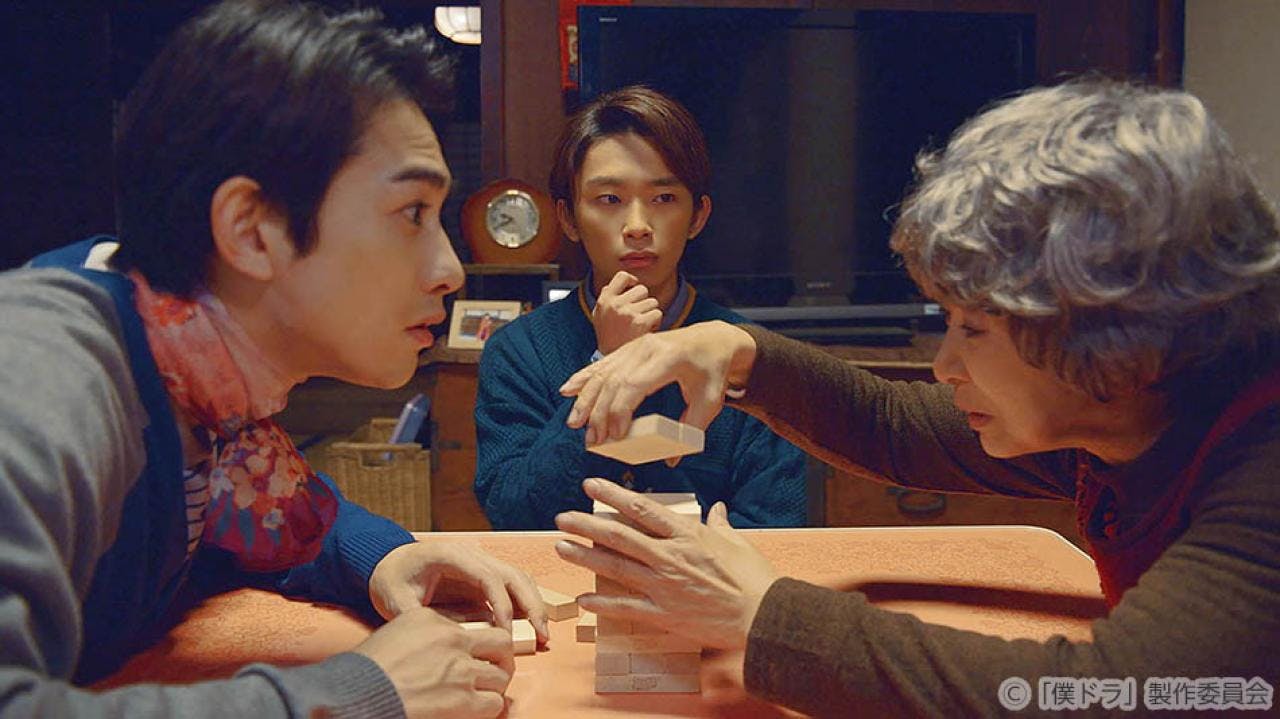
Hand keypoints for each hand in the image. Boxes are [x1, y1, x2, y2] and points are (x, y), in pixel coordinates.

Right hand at [352, 607, 512, 718]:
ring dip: (494, 685)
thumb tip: (440, 650)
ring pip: (501, 675)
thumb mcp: (395, 634)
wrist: (356, 696)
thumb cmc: (366, 671)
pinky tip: (477, 709)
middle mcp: (453, 640)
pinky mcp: (463, 701)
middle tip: (493, 668)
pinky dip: (489, 707)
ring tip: (484, 692)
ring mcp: (461, 670)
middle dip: (500, 657)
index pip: (473, 626)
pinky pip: (495, 703)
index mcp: (434, 620)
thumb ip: (423, 634)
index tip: (473, 654)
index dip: (477, 643)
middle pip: (501, 642)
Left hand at [368, 541, 549, 642]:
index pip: (488, 576)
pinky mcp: (483, 575)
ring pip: (518, 578)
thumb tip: (444, 641)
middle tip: (541, 634)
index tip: (506, 632)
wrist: (388, 563)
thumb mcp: (396, 600)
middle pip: (512, 574)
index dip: (502, 604)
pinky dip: (524, 603)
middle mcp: (472, 554)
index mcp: (452, 555)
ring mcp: (480, 563)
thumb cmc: (392, 579)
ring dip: (533, 604)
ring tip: (542, 633)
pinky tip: (531, 625)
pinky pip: (511, 586)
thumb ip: (418, 617)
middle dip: (530, 604)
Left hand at [553, 478, 779, 650]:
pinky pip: (626, 607)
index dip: (612, 495)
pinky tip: (583, 600)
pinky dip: (603, 604)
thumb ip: (720, 524)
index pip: (641, 508)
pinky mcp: (665, 614)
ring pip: (615, 567)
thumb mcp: (737, 543)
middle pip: (619, 535)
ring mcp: (664, 586)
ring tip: (561, 546)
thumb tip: (717, 509)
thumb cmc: (754, 579)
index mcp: (687, 535)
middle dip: (586, 524)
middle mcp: (670, 557)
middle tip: (562, 517)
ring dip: (585, 556)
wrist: (764, 617)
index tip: (590, 485)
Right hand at [559, 320, 756, 444]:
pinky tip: (567, 390)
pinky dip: (583, 378)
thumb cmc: (712, 371)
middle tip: (592, 441)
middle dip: (598, 412)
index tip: (616, 437)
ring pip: (602, 372)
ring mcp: (634, 346)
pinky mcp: (628, 349)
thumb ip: (693, 428)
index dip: (620, 410)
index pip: (634, 384)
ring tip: (574, 424)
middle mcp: (646, 348)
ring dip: (585, 399)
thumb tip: (672, 459)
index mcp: (668, 358)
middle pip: (613, 380)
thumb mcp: (711, 400)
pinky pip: (602, 364)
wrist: (712, 340)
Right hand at [591, 271, 661, 354]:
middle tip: (637, 316)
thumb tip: (614, 283)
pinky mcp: (640, 322)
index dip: (632, 280)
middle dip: (644, 301)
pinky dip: (655, 323)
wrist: (611, 365)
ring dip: (650, 313)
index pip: (622, 276)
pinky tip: (646, 332)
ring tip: (640, 326)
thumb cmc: (608, 339)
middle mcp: (615, 304)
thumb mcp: (599, 316)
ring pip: (652, 302)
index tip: (634, 288)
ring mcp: (627, 313)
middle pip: (642, 289)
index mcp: (604, 300)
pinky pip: (658, 313)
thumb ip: (606, 298)